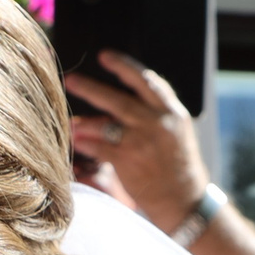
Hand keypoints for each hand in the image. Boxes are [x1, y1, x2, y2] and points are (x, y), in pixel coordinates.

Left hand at [63, 51, 211, 236]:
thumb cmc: (177, 163)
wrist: (184, 199)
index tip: (105, 56)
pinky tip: (76, 140)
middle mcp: (158, 123)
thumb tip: (125, 94)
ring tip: (70, 120)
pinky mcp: (128, 161)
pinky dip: (86, 143)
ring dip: (84, 121)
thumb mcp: (176, 130)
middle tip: (71, 80)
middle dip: (91, 88)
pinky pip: (99, 147)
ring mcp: (142, 142)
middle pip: (119, 99)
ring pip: (105, 123)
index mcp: (172, 111)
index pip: (147, 80)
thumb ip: (155, 111)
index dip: (123, 66)